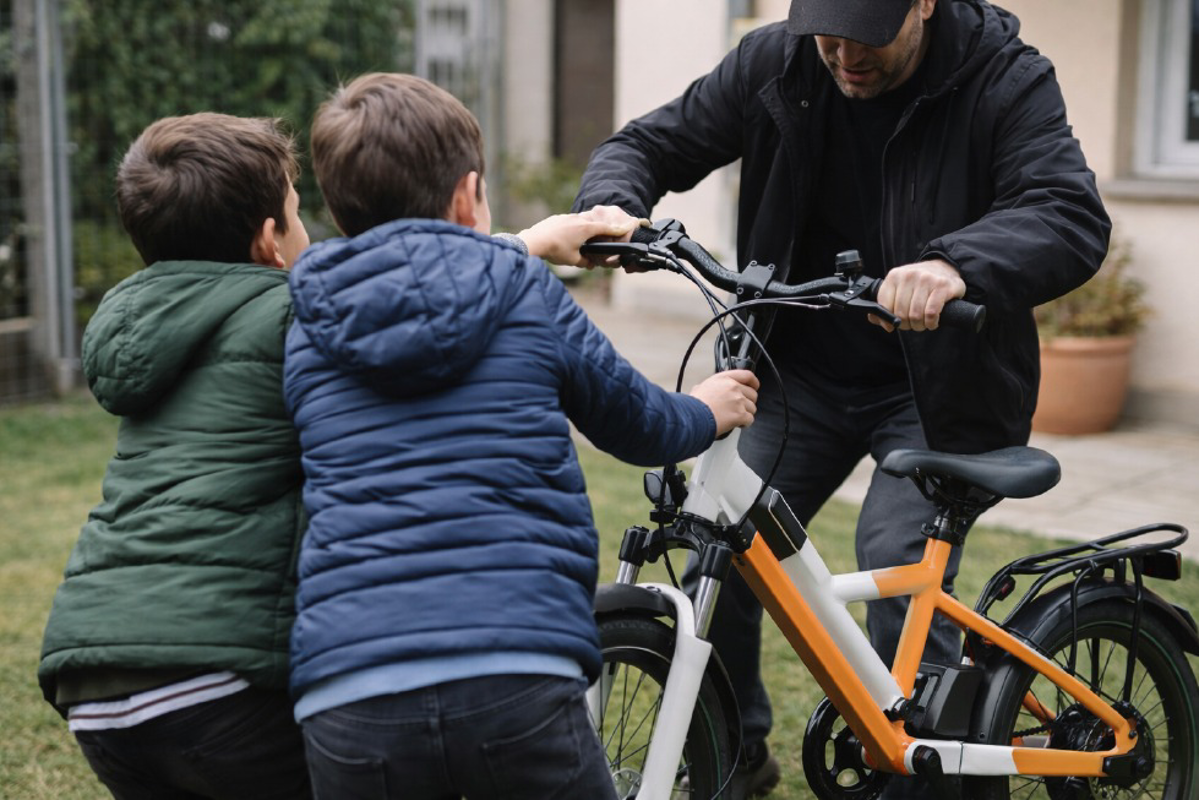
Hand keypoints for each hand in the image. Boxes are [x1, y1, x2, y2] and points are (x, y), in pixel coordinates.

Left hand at [518, 206, 641, 267]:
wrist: (534, 241)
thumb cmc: (555, 250)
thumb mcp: (573, 260)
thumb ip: (585, 262)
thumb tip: (590, 264)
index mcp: (585, 228)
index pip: (605, 228)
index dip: (616, 229)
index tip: (624, 228)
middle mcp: (577, 219)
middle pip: (593, 224)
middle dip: (598, 231)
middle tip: (600, 239)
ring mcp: (566, 217)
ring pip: (580, 223)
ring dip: (583, 231)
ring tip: (579, 242)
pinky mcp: (556, 218)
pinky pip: (568, 223)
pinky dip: (571, 230)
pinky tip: (564, 239)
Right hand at [689, 369, 759, 436]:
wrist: (693, 417)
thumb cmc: (693, 405)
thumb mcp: (699, 388)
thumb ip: (708, 387)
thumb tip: (702, 390)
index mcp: (725, 379)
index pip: (747, 375)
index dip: (753, 382)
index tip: (754, 386)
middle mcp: (734, 388)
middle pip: (753, 394)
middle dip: (748, 402)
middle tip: (739, 408)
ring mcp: (738, 401)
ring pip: (752, 408)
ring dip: (745, 414)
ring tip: (734, 417)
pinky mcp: (741, 415)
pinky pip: (750, 420)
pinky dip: (744, 424)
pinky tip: (736, 424)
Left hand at [871, 259, 965, 331]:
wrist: (945, 267)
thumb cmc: (919, 282)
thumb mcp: (899, 288)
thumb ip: (884, 303)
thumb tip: (875, 319)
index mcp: (894, 276)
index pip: (884, 305)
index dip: (887, 320)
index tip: (892, 325)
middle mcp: (909, 275)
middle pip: (900, 313)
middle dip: (906, 325)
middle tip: (911, 324)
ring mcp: (926, 279)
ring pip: (916, 315)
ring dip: (919, 325)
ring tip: (922, 323)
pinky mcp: (942, 286)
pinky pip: (931, 313)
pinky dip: (931, 323)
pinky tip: (932, 323)